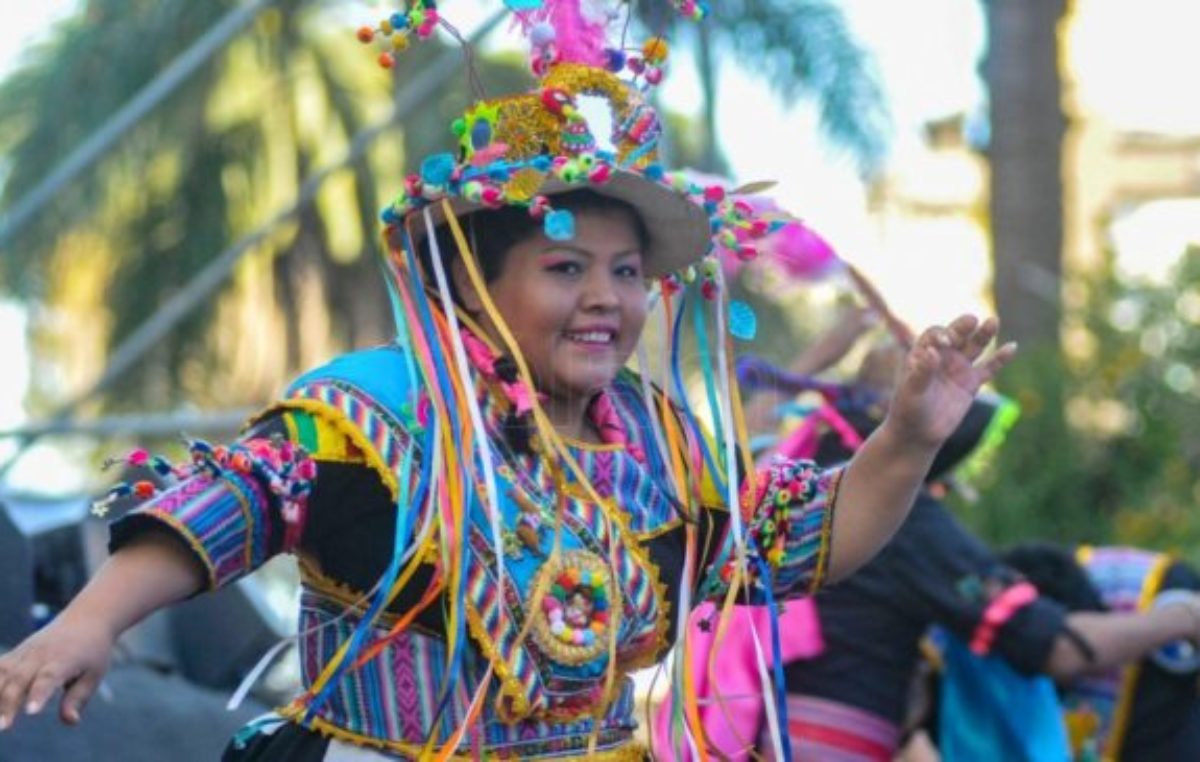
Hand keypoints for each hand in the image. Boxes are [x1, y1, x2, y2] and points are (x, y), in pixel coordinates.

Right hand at [0, 612, 114, 729]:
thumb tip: (71, 721)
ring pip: (3, 673)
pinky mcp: (16, 654)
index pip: (49, 678)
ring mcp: (25, 652)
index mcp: (64, 660)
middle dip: (8, 703)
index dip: (39, 695)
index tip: (31, 712)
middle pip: (20, 678)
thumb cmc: (92, 652)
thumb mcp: (94, 674)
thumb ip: (78, 698)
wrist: (86, 619)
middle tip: (3, 727)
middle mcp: (41, 654)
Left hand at [884, 315, 1015, 447]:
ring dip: (984, 334)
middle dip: (963, 327)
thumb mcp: (912, 391)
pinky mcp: (971, 383)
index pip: (934, 336)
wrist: (918, 433)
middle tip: (972, 320)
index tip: (946, 342)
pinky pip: (989, 368)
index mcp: (922, 354)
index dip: (941, 335)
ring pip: (974, 347)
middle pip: (956, 335)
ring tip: (993, 321)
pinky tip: (1012, 347)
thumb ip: (922, 372)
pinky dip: (1000, 358)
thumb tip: (933, 351)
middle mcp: (941, 356)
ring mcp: (958, 368)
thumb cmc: (908, 411)